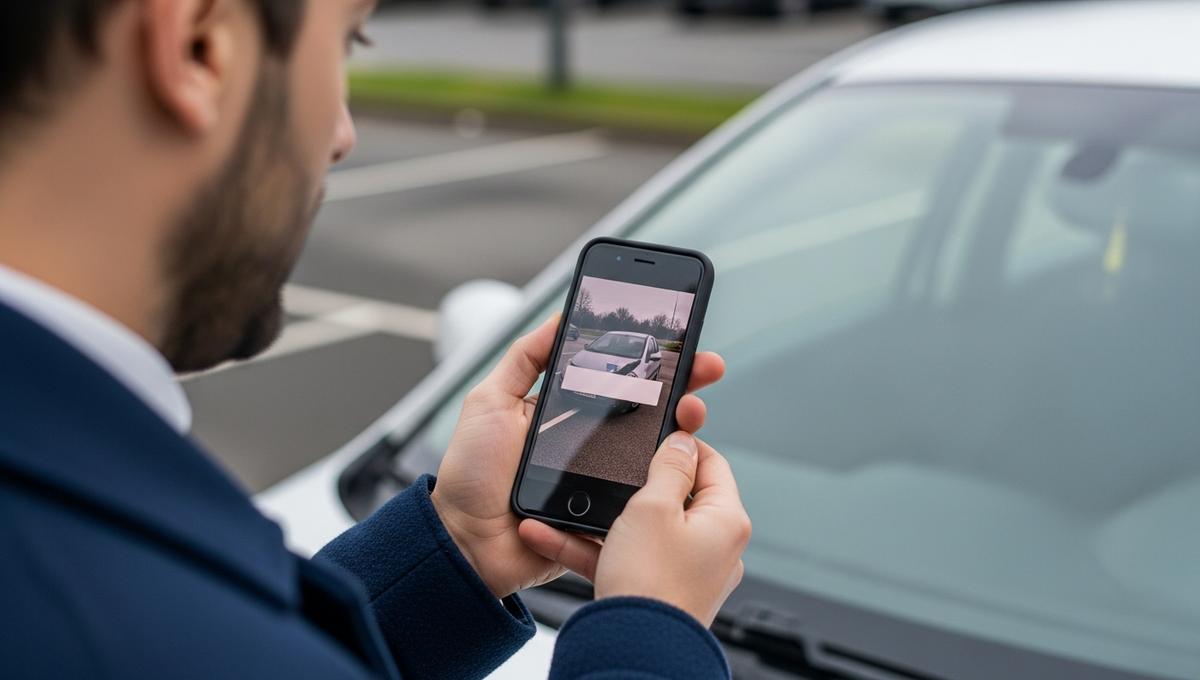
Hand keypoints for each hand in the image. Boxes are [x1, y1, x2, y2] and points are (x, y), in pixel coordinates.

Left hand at [430, 314, 726, 597]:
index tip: (681, 342)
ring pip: (657, 454)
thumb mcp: (489, 402)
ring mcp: (604, 481)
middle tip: (705, 369)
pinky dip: (666, 479)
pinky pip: (644, 498)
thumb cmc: (471, 475)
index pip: (619, 381)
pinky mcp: (608, 515)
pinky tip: (680, 458)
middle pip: (650, 412)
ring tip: (691, 413)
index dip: (650, 362)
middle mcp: (592, 445)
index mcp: (568, 414)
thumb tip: (559, 317)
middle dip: (683, 388)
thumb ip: (524, 359)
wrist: (465, 542)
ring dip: (682, 430)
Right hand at [519, 432, 750, 626]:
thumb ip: (668, 467)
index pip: (712, 464)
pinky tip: (550, 536)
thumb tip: (683, 442)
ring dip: (600, 518)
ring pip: (640, 530)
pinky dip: (591, 547)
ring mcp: (686, 571)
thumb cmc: (651, 583)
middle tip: (608, 473)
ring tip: (566, 507)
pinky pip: (622, 557)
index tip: (654, 434)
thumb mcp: (654, 506)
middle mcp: (714, 547)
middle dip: (631, 485)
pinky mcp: (656, 591)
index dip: (682, 444)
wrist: (632, 649)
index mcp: (726, 520)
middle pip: (674, 497)